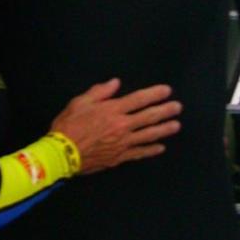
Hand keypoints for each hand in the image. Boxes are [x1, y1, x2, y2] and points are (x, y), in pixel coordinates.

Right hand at [52, 78, 181, 173]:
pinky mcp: (119, 157)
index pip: (139, 99)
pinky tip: (161, 148)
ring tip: (176, 125)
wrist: (62, 153)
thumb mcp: (80, 102)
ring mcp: (123, 143)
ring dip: (164, 130)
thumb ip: (99, 92)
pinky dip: (151, 150)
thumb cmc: (69, 125)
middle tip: (178, 107)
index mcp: (113, 110)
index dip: (154, 94)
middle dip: (165, 111)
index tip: (167, 91)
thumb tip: (115, 83)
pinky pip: (139, 153)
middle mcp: (122, 126)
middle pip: (149, 117)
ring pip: (149, 135)